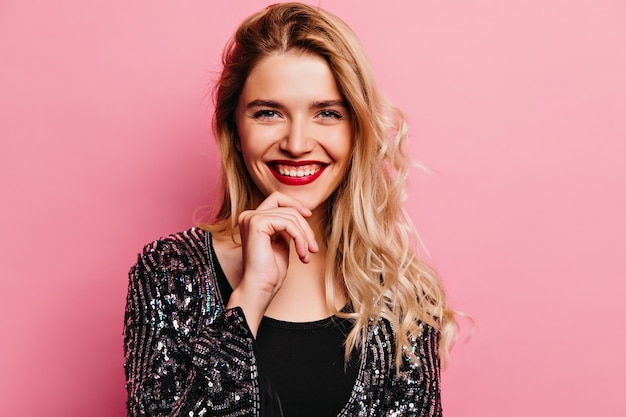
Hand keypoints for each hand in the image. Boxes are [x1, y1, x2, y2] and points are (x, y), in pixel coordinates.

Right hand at [226, 192, 318, 334]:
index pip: (277, 199)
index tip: (309, 216)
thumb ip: (286, 228)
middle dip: (304, 226)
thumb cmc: (270, 273)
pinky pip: (288, 223)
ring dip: (304, 236)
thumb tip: (300, 215)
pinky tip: (302, 254)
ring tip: (307, 254)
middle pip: (286, 207)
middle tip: (313, 247)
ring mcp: (251, 218)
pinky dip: (299, 238)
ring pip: (290, 216)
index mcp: (253, 220)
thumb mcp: (281, 244)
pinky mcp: (256, 224)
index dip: (294, 204)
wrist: (260, 288)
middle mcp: (248, 216)